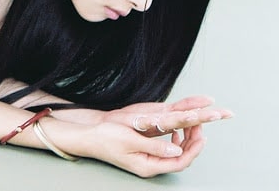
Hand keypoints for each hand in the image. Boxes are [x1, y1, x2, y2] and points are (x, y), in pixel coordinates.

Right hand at [73, 95, 231, 176]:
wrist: (89, 137)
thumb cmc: (106, 138)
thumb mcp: (131, 140)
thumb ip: (155, 146)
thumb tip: (176, 149)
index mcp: (148, 165)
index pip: (180, 161)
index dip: (193, 148)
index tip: (201, 134)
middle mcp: (150, 164)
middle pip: (180, 158)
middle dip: (192, 142)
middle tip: (199, 125)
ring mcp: (147, 159)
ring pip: (175, 153)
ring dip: (185, 140)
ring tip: (191, 126)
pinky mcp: (144, 152)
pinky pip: (167, 149)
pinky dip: (175, 139)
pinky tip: (175, 131)